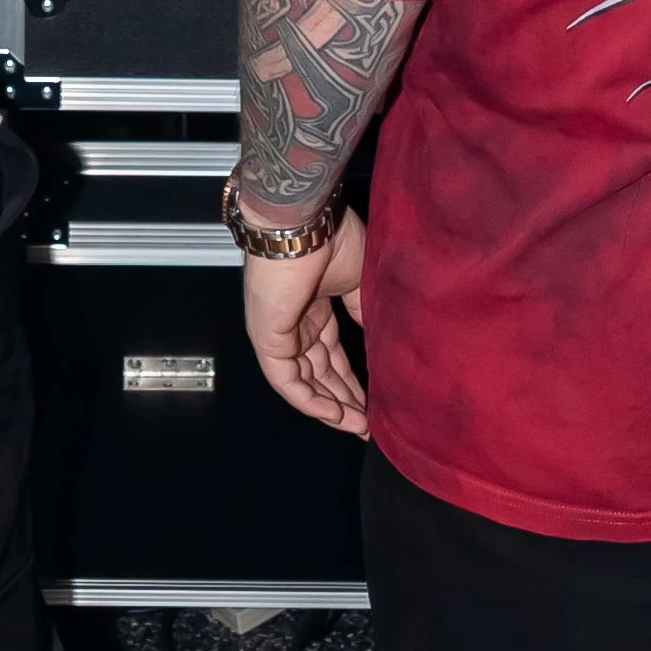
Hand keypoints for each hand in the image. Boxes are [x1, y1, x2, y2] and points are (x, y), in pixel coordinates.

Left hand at [242, 206, 370, 436]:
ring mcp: (278, 330)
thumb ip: (366, 317)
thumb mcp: (361, 283)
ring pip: (303, 381)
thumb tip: (383, 346)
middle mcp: (295, 321)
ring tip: (358, 426)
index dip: (353, 380)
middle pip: (319, 372)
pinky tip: (334, 415)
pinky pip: (285, 379)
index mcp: (316, 306)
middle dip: (344, 400)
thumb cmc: (332, 239)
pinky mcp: (267, 337)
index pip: (332, 354)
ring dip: (330, 407)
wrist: (305, 223)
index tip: (375, 402)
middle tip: (368, 424)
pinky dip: (309, 401)